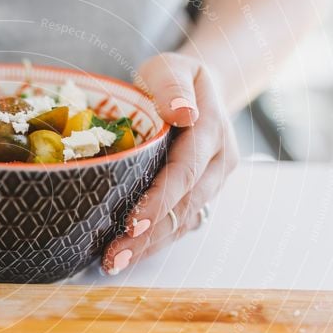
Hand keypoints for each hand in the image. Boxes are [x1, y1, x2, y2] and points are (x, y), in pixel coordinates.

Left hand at [102, 52, 238, 273]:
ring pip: (184, 221)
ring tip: (113, 264)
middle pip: (184, 205)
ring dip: (150, 246)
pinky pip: (182, 224)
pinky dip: (155, 242)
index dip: (159, 199)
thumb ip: (172, 87)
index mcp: (212, 130)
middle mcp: (219, 162)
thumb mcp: (170, 67)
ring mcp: (214, 182)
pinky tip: (128, 256)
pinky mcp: (202, 195)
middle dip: (148, 235)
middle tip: (113, 258)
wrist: (199, 88)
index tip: (131, 223)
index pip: (185, 171)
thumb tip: (183, 113)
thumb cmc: (173, 78)